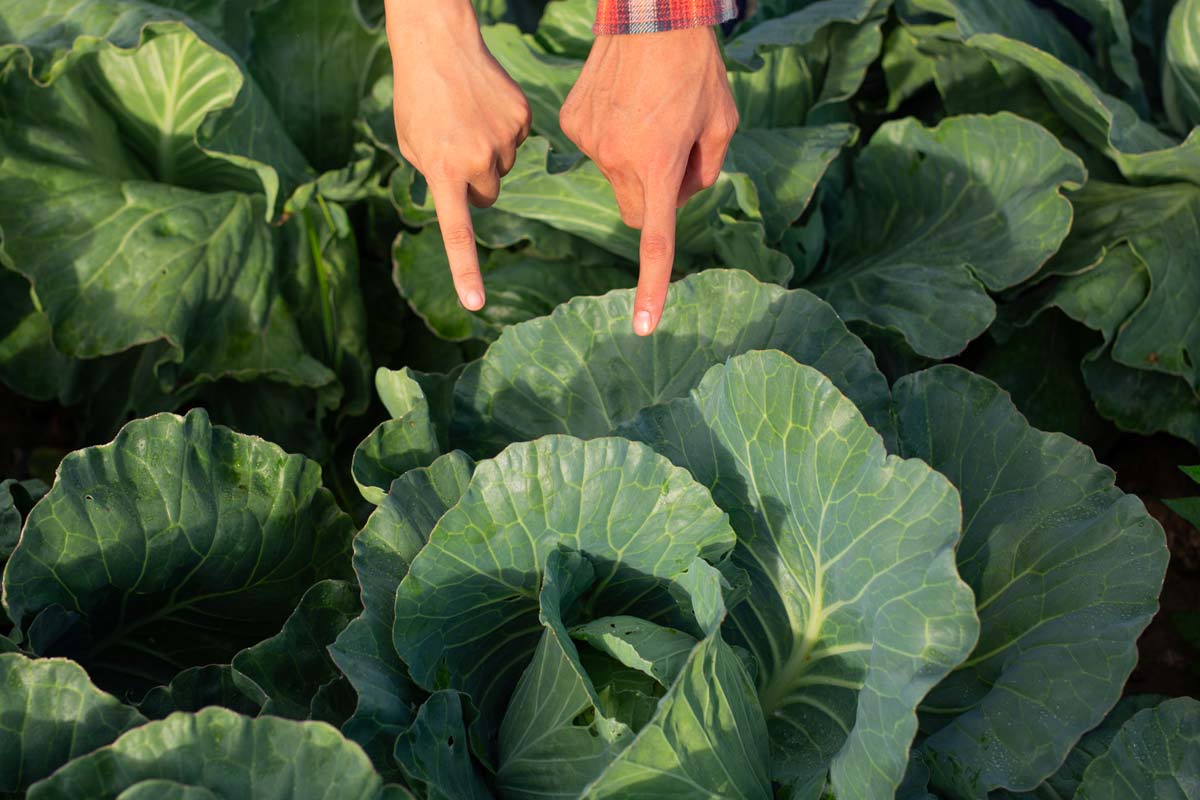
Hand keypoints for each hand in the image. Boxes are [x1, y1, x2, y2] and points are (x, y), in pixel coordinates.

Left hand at [385, 0, 531, 309]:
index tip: (475, 304)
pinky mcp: (523, 120)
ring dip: (488, 154)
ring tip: (468, 119)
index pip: (458, 233)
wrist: (438, 42)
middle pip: (488, 196)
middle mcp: (477, 161)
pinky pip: (517, 141)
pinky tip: (484, 105)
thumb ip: (434, 177)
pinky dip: (503, 130)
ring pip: (503, 169)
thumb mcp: (412, 144)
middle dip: (475, 183)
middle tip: (457, 150)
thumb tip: (466, 196)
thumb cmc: (417, 96)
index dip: (465, 272)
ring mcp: (505, 141)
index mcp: (443, 172)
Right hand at [560, 27, 737, 335]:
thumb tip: (678, 198)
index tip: (642, 327)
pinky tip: (623, 103)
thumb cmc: (696, 68)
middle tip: (671, 154)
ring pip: (613, 178)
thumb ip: (705, 173)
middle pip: (634, 210)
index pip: (655, 241)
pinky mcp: (572, 122)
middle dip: (652, 198)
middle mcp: (618, 160)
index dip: (652, 287)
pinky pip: (594, 149)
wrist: (652, 13)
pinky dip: (610, 136)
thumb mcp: (723, 123)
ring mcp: (589, 142)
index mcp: (659, 165)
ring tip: (647, 114)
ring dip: (632, 162)